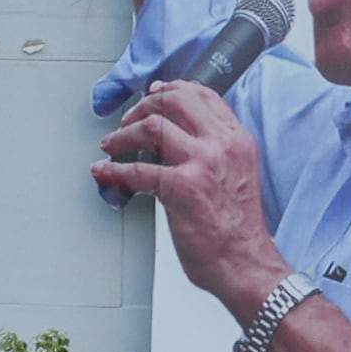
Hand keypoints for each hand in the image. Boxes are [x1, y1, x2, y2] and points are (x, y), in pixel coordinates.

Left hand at [92, 80, 282, 316]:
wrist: (246, 262)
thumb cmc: (238, 227)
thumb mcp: (239, 173)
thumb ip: (217, 150)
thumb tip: (180, 138)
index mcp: (237, 140)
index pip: (204, 95)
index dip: (172, 90)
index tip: (153, 93)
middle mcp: (222, 145)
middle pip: (175, 101)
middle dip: (143, 106)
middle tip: (127, 121)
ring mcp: (202, 163)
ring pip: (152, 126)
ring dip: (123, 135)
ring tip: (111, 145)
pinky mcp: (182, 187)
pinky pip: (137, 170)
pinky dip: (113, 170)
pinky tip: (104, 173)